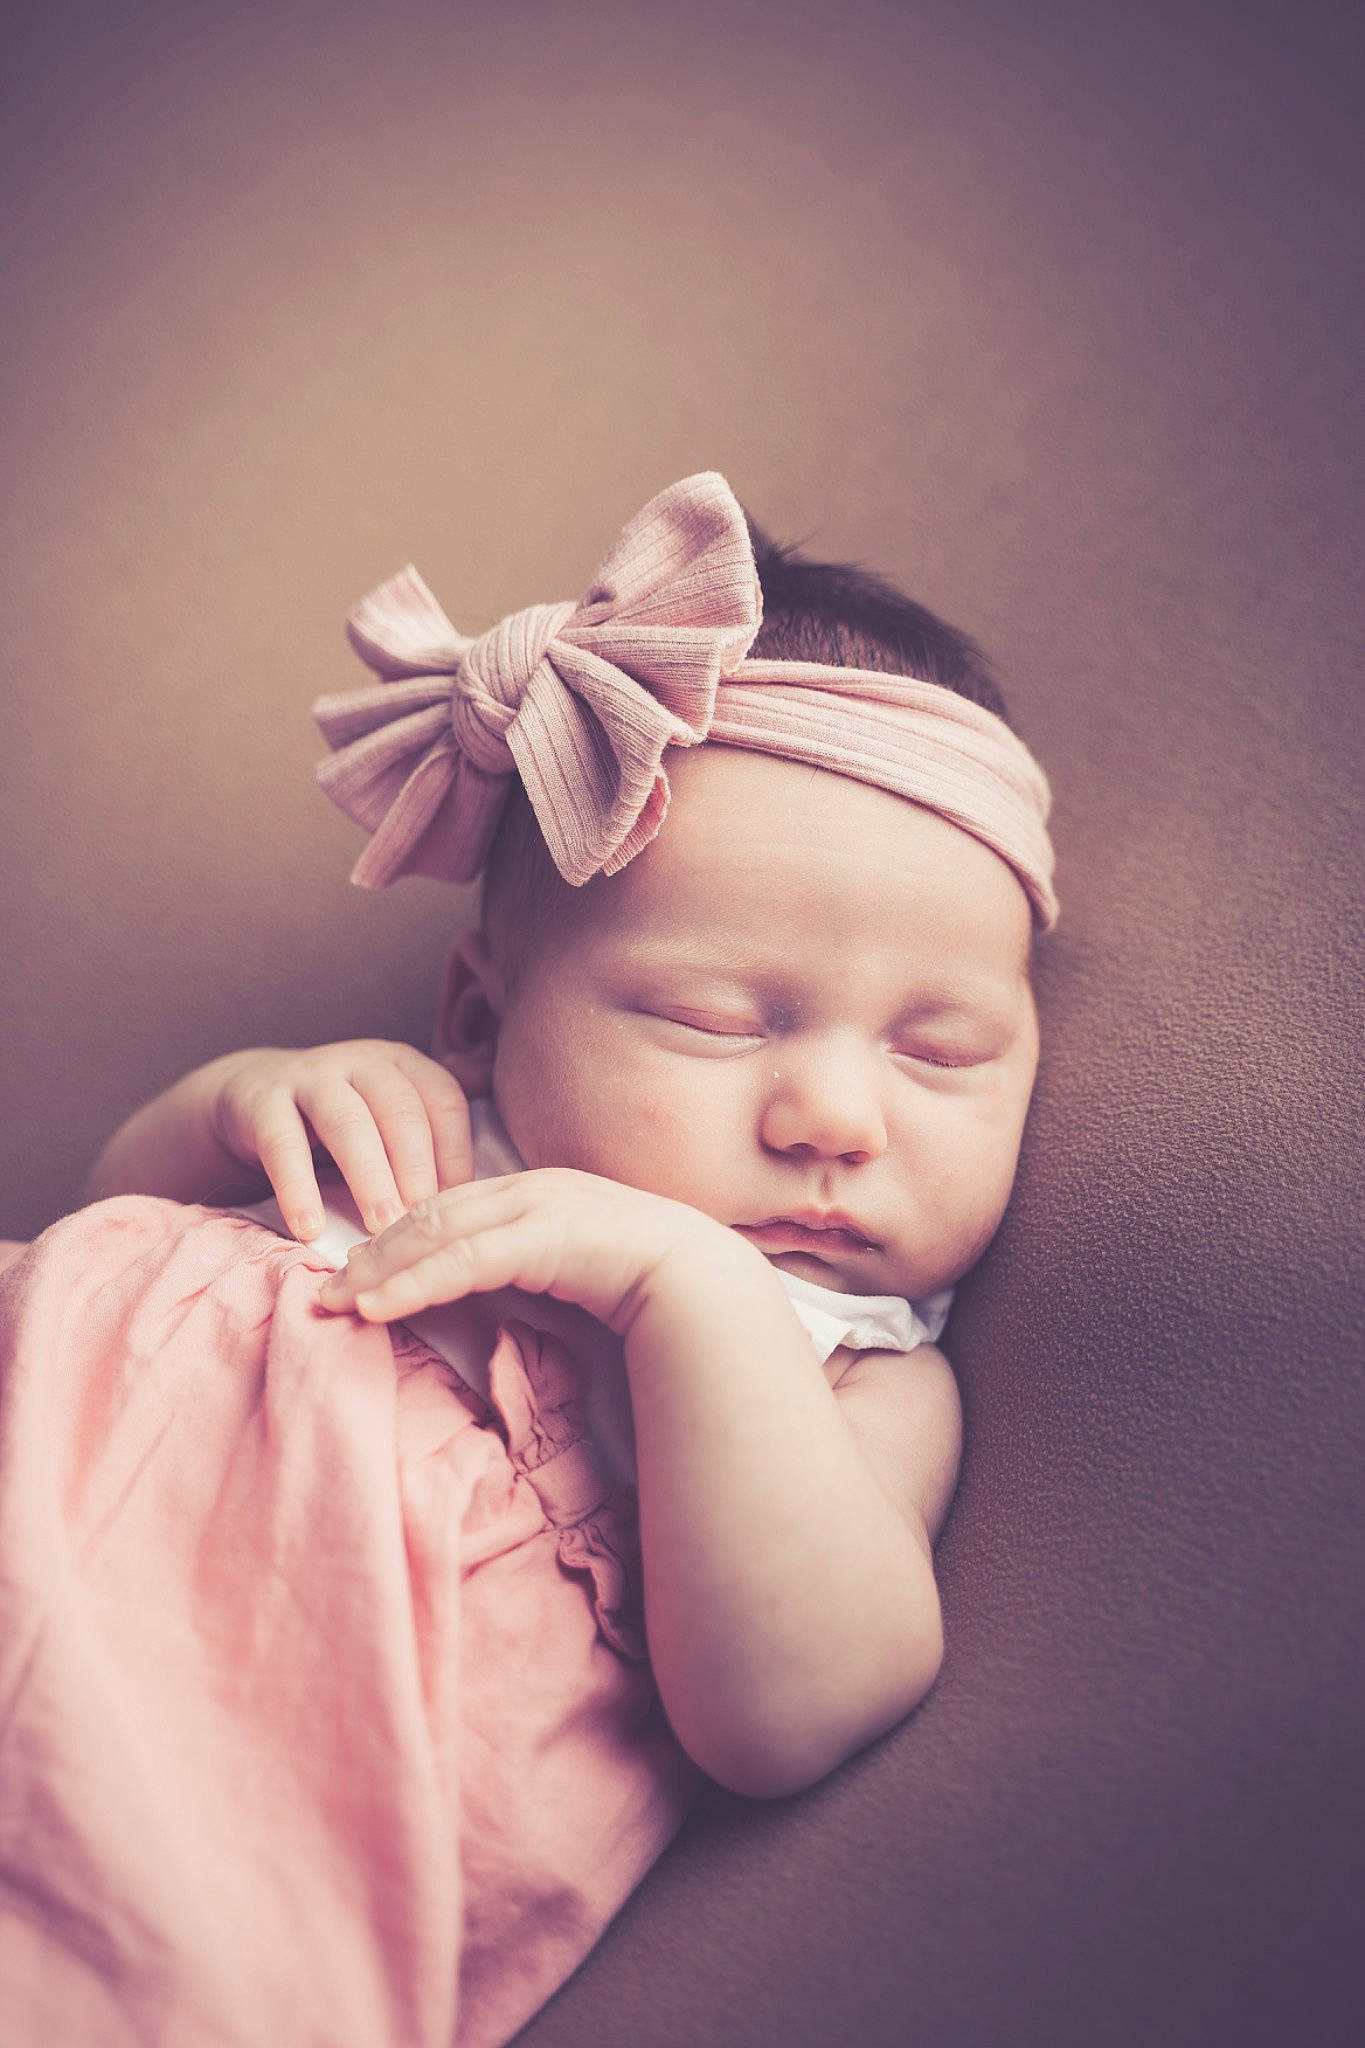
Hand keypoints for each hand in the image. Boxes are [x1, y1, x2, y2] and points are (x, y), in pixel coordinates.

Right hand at [205, 1041, 472, 1241]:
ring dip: (368, 1178)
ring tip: (378, 1227)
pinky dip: (297, 1188)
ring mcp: (311, 1076)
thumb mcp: (388, 1121)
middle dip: (416, 1169)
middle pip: (400, 1111)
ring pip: (348, 1123)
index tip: (459, 1207)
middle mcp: (363, 1062)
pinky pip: (283, 1144)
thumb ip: (433, 1140)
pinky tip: (309, 1227)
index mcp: (403, 1065)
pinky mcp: (264, 1101)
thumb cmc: (338, 1124)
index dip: (456, 1154)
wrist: (249, 1098)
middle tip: (423, 1222)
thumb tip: (489, 1184)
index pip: (444, 1102)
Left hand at [316, 1167, 735, 1334]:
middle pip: (431, 1215)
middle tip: (328, 1287)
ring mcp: (536, 1206)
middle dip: (376, 1251)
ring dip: (380, 1270)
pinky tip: (376, 1308)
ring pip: (436, 1235)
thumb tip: (502, 1302)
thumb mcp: (579, 1272)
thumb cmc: (652, 1287)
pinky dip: (411, 1285)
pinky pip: (460, 1262)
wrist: (702, 1283)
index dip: (401, 1238)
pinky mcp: (540, 1236)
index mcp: (540, 1192)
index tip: (361, 1270)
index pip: (452, 1210)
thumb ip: (539, 1273)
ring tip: (335, 1301)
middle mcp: (532, 1188)